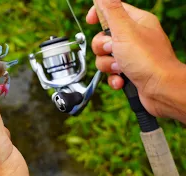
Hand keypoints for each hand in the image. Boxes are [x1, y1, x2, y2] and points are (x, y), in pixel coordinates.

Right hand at [87, 0, 185, 121]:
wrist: (160, 90)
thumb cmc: (148, 60)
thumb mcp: (124, 30)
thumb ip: (111, 10)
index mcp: (137, 22)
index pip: (112, 10)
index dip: (98, 14)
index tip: (90, 21)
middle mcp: (134, 38)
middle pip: (104, 37)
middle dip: (103, 48)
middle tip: (114, 50)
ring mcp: (131, 56)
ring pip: (105, 57)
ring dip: (108, 65)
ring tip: (120, 68)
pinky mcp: (128, 71)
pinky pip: (111, 72)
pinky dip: (114, 78)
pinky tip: (122, 79)